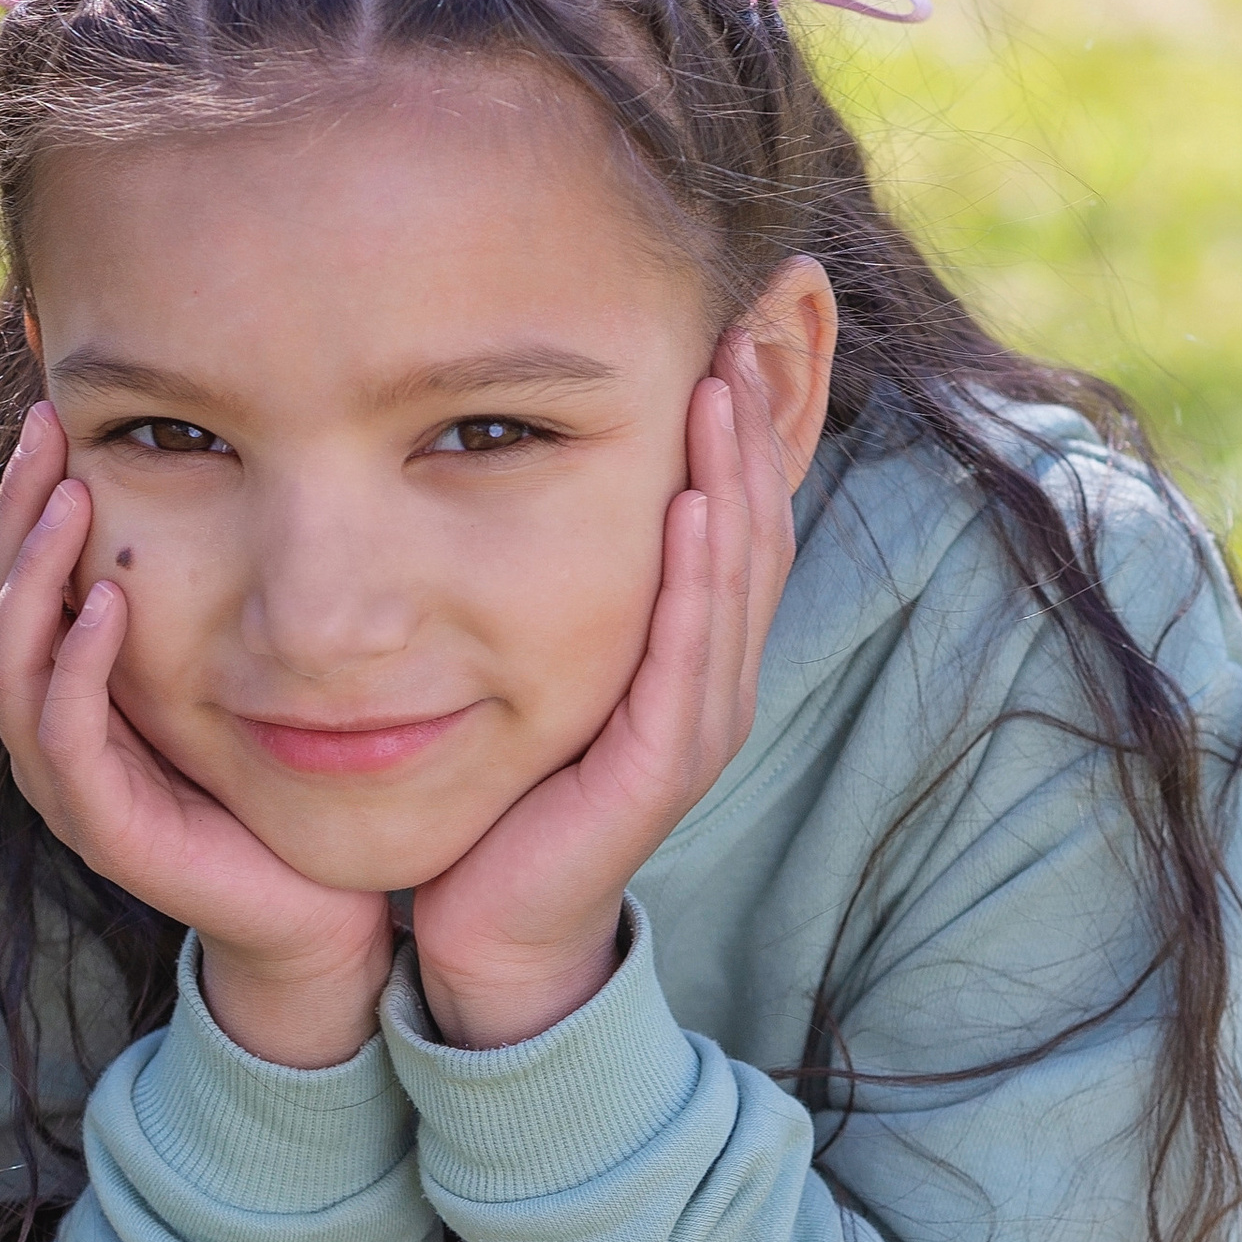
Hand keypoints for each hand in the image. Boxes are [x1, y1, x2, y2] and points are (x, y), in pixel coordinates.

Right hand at [0, 403, 392, 1066]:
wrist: (311, 912)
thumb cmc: (273, 784)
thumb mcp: (229, 667)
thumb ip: (200, 591)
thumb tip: (220, 470)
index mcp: (68, 688)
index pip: (11, 575)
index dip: (21, 493)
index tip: (54, 407)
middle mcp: (50, 731)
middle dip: (17, 510)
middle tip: (50, 427)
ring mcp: (69, 784)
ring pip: (13, 664)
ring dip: (38, 574)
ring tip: (74, 497)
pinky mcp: (106, 829)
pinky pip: (68, 736)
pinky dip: (80, 666)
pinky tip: (108, 603)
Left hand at [410, 333, 798, 1049]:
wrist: (485, 921)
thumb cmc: (504, 787)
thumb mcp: (534, 654)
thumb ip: (548, 573)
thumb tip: (521, 454)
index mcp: (691, 649)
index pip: (737, 510)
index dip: (746, 419)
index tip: (734, 319)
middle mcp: (711, 680)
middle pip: (756, 527)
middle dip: (756, 422)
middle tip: (750, 320)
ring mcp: (697, 726)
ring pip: (737, 580)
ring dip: (738, 477)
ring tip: (727, 384)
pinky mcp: (663, 770)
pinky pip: (692, 657)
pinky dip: (699, 579)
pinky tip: (696, 505)